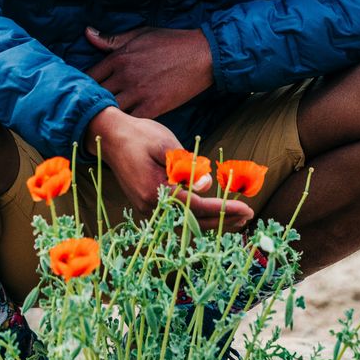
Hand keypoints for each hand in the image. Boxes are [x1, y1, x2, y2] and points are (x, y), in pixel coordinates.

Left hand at [85, 26, 213, 119]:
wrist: (202, 55)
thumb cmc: (171, 42)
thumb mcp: (140, 34)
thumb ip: (112, 40)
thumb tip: (87, 34)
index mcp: (119, 58)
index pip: (89, 76)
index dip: (83, 87)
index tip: (83, 94)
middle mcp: (125, 76)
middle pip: (96, 96)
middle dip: (91, 104)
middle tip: (88, 113)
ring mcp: (138, 92)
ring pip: (111, 110)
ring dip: (107, 116)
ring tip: (103, 123)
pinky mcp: (153, 106)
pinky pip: (131, 121)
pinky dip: (125, 125)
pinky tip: (123, 128)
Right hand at [86, 107, 252, 230]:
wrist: (110, 138)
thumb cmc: (140, 135)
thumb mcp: (167, 145)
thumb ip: (187, 167)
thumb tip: (206, 185)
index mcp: (156, 190)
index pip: (198, 205)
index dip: (225, 209)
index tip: (246, 208)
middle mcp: (151, 207)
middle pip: (194, 222)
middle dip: (223, 221)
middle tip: (248, 216)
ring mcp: (148, 210)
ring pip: (186, 225)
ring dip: (213, 224)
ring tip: (237, 220)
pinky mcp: (148, 207)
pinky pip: (177, 220)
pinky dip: (197, 220)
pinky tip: (214, 217)